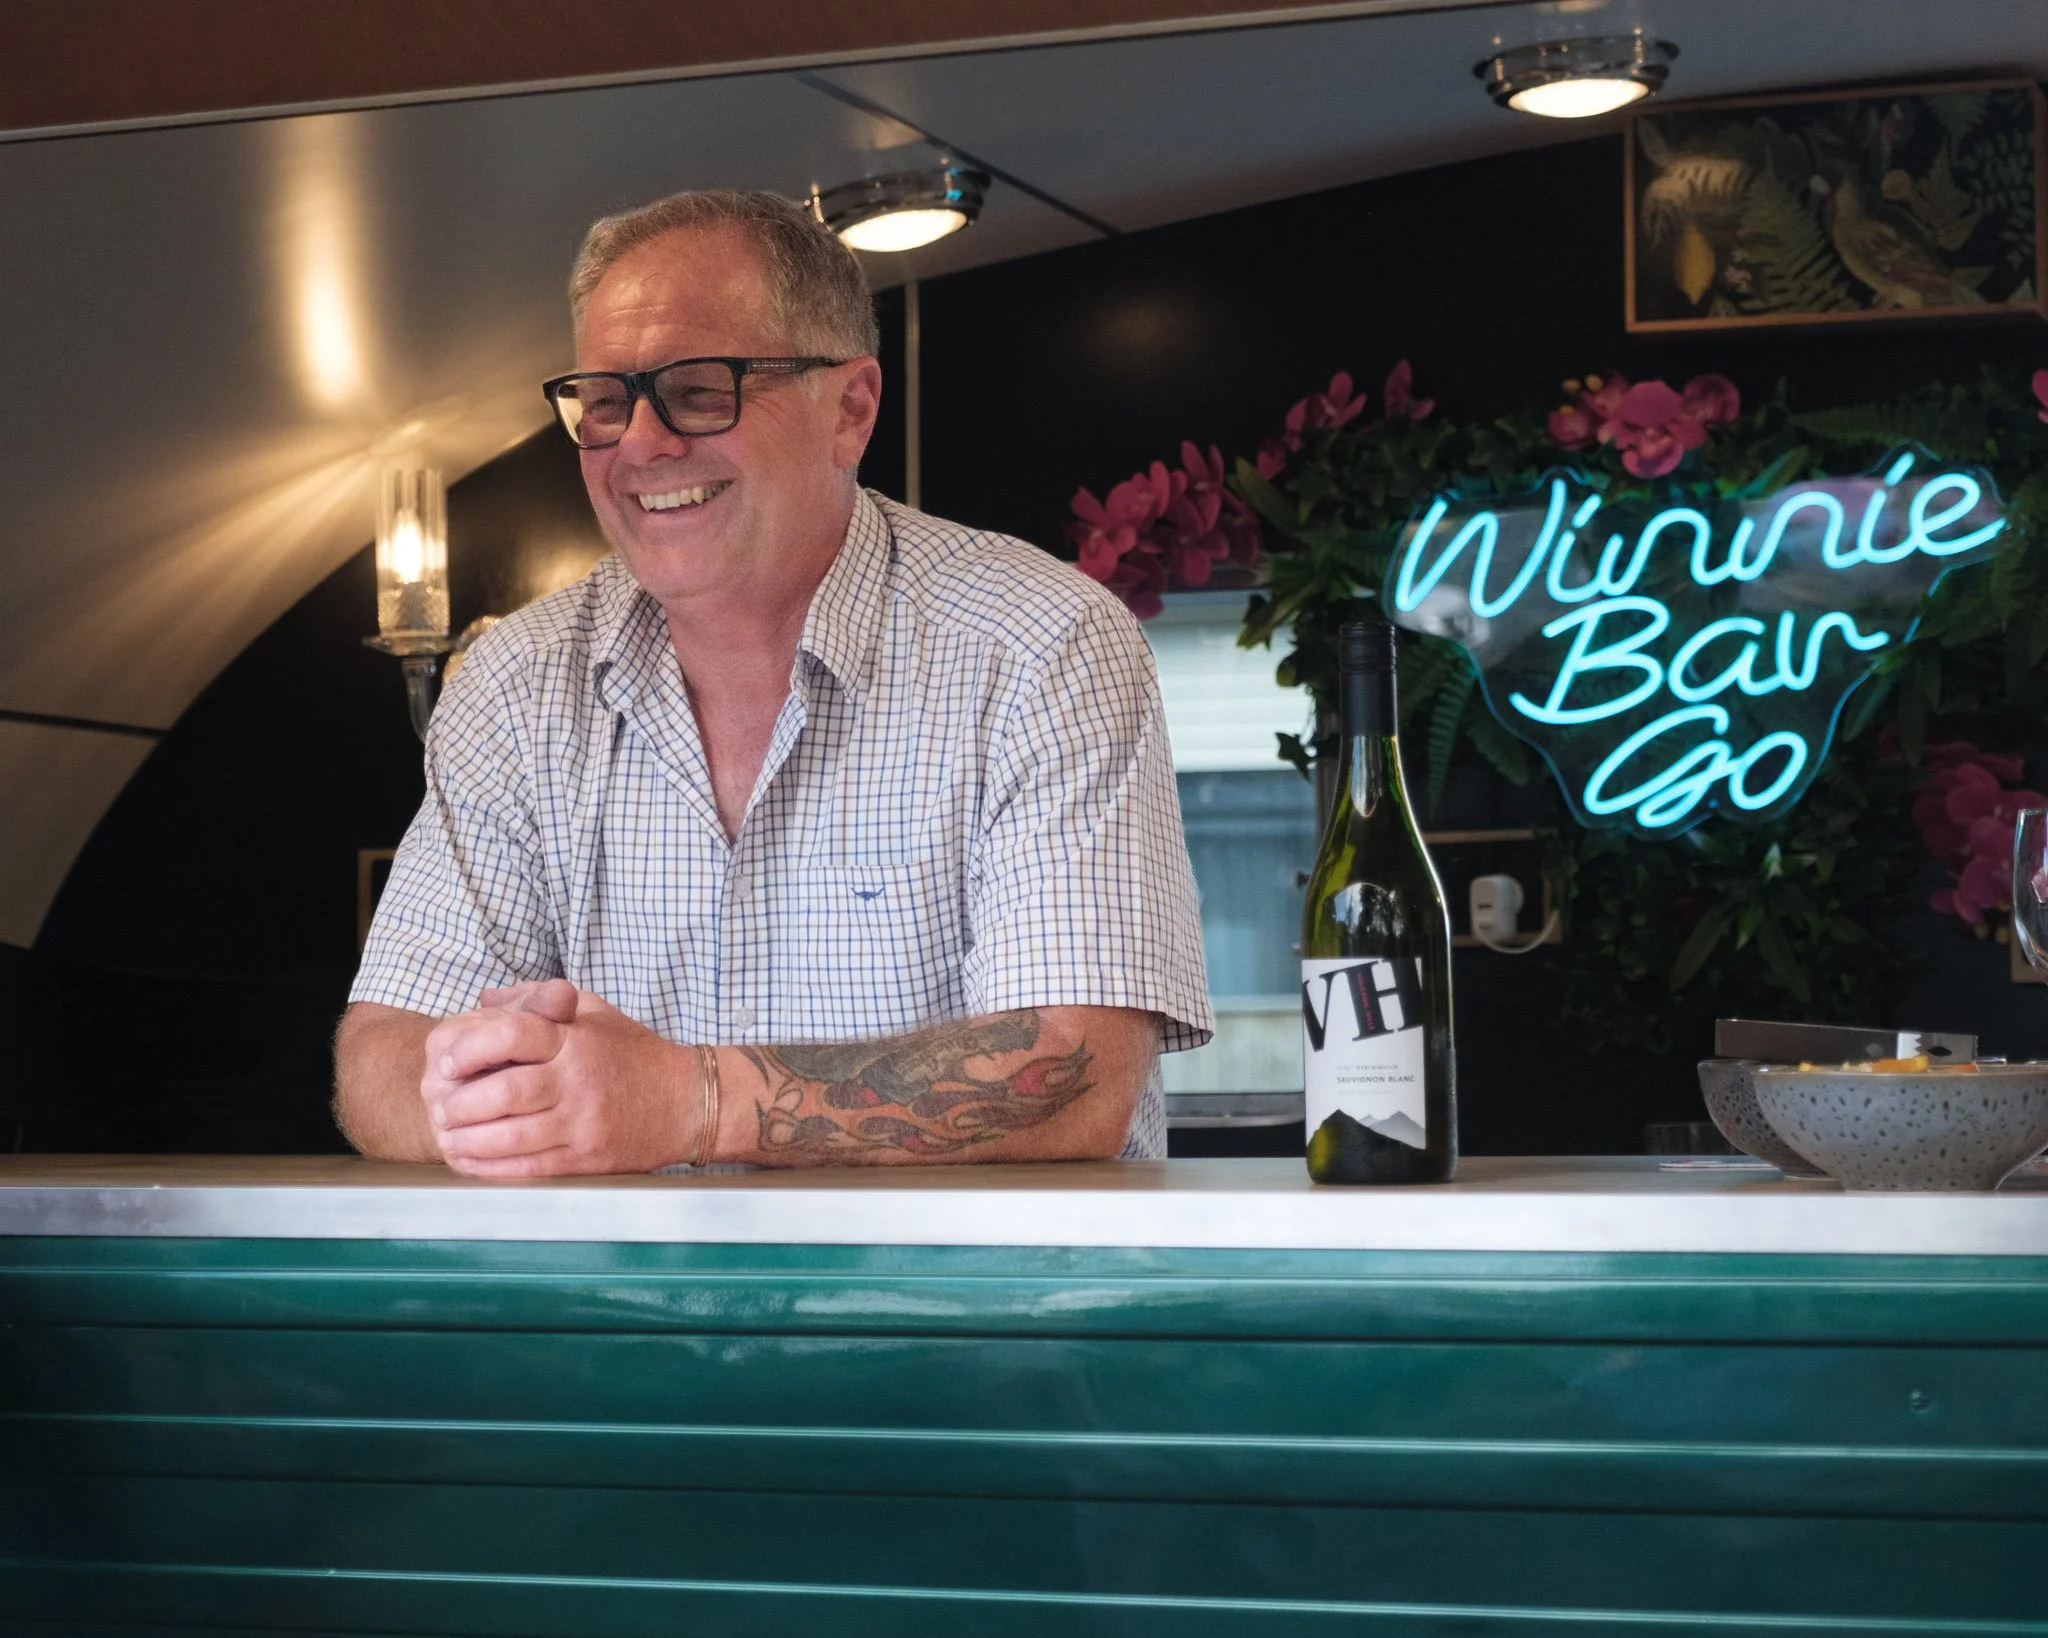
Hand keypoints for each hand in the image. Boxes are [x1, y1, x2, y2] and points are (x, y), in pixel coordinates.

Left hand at [421, 980, 699, 1176]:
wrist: (686, 1101)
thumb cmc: (633, 1053)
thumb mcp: (592, 1011)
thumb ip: (537, 1000)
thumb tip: (483, 1000)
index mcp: (576, 1038)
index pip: (513, 1034)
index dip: (471, 1047)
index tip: (448, 1061)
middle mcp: (579, 1079)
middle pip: (505, 1092)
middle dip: (460, 1103)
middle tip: (439, 1106)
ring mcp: (584, 1122)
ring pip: (511, 1136)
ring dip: (468, 1140)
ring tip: (448, 1136)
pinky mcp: (588, 1158)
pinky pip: (529, 1167)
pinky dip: (492, 1167)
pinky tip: (472, 1161)